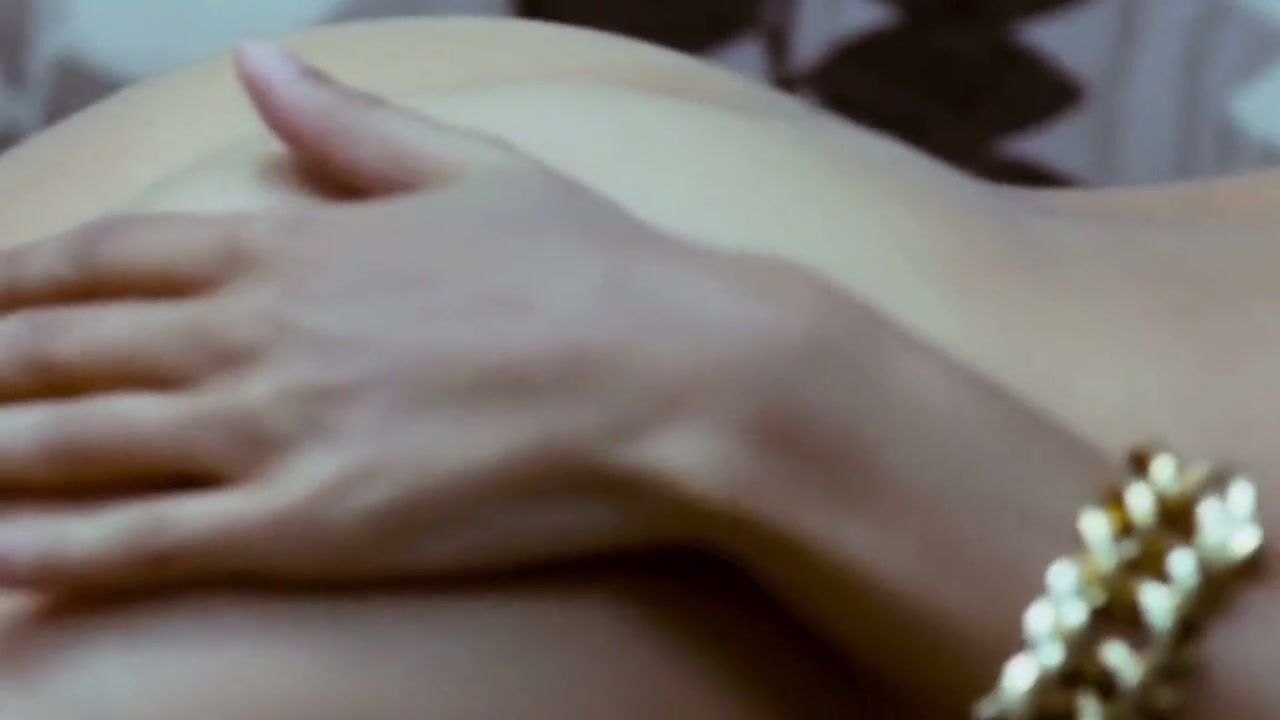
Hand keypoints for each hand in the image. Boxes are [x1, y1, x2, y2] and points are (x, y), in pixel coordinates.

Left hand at [0, 43, 819, 586]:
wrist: (676, 375)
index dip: (25, 276)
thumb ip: (352, 124)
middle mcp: (258, 332)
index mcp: (295, 244)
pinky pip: (148, 542)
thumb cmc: (593, 270)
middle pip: (68, 348)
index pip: (113, 257)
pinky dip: (61, 551)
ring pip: (82, 443)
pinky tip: (6, 559)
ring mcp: (275, 430)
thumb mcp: (476, 170)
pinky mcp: (310, 523)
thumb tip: (259, 62)